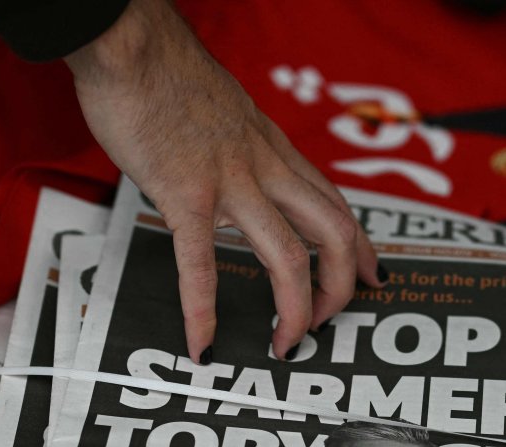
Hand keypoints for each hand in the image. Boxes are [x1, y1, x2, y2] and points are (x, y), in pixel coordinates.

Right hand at [66, 0, 382, 362]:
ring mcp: (229, 180)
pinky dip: (202, 313)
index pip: (335, 202)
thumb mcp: (224, 109)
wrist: (130, 41)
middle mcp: (264, 166)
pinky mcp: (184, 193)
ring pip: (288, 256)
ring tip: (284, 346)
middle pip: (334, 234)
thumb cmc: (163, 70)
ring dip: (294, 311)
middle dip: (341, 288)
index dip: (363, 248)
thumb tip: (230, 161)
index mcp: (272, 147)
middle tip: (326, 324)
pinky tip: (202, 346)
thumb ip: (238, 142)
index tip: (375, 278)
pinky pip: (201, 264)